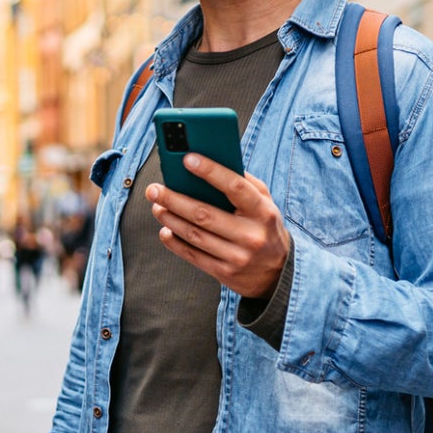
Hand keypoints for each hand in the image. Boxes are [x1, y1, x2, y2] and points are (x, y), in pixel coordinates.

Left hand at [147, 152, 290, 298]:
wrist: (278, 273)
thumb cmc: (265, 228)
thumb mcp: (265, 203)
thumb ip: (245, 183)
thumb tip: (211, 163)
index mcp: (263, 211)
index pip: (235, 186)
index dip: (210, 171)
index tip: (187, 159)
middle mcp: (251, 235)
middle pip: (204, 214)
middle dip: (174, 199)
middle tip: (154, 189)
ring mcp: (237, 257)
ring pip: (195, 235)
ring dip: (170, 219)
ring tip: (157, 206)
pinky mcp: (225, 273)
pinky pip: (193, 255)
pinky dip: (175, 241)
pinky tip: (165, 230)